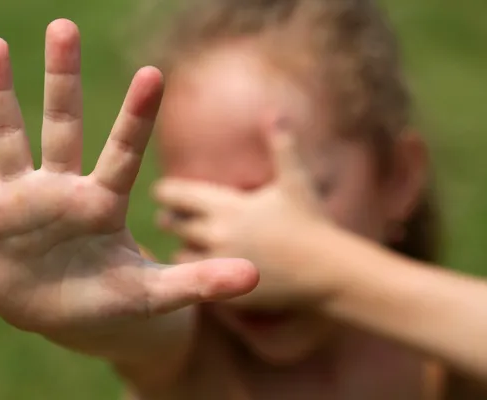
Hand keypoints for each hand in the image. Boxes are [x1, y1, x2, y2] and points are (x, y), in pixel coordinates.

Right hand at [0, 19, 256, 338]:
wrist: (72, 315)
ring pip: (9, 139)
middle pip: (64, 125)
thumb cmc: (115, 301)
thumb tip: (255, 277)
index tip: (153, 74)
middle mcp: (62, 189)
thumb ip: (200, 281)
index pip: (124, 151)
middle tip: (64, 27)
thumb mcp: (156, 293)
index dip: (137, 116)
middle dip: (61, 79)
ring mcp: (23, 201)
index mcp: (103, 203)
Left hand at [153, 119, 336, 306]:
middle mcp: (218, 234)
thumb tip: (275, 111)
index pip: (178, 194)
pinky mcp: (226, 292)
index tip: (164, 191)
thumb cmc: (312, 222)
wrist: (328, 273)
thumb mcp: (296, 181)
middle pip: (173, 224)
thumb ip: (281, 144)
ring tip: (184, 241)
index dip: (167, 191)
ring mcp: (220, 265)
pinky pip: (196, 282)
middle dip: (170, 218)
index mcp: (229, 205)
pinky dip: (194, 273)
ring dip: (181, 246)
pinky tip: (198, 269)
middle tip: (168, 216)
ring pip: (180, 253)